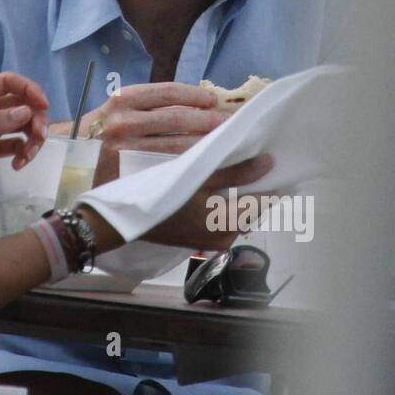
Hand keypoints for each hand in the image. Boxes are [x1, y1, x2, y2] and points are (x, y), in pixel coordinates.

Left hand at [0, 71, 49, 176]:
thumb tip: (25, 112)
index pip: (9, 82)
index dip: (29, 89)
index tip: (44, 104)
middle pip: (22, 104)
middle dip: (36, 118)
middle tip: (40, 137)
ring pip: (23, 126)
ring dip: (33, 139)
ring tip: (27, 156)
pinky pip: (16, 147)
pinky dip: (22, 154)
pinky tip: (18, 166)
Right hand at [78, 153, 274, 253]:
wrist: (122, 220)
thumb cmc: (158, 195)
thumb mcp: (198, 177)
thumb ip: (235, 171)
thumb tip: (269, 162)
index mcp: (227, 225)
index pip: (264, 201)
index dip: (270, 177)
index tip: (272, 156)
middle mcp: (224, 238)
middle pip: (251, 206)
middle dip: (254, 182)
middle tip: (254, 154)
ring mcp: (212, 240)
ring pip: (236, 210)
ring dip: (238, 190)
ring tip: (237, 163)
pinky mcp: (200, 237)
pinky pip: (222, 216)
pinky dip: (224, 199)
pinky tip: (218, 181)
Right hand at [81, 82, 229, 182]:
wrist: (70, 158)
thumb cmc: (104, 131)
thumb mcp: (120, 108)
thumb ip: (151, 104)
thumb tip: (201, 103)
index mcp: (123, 98)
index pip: (168, 92)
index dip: (195, 95)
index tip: (214, 100)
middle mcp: (123, 121)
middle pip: (176, 119)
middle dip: (208, 121)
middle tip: (229, 124)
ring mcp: (125, 149)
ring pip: (176, 146)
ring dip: (205, 145)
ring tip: (226, 144)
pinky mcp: (128, 172)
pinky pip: (167, 167)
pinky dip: (190, 166)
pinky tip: (205, 165)